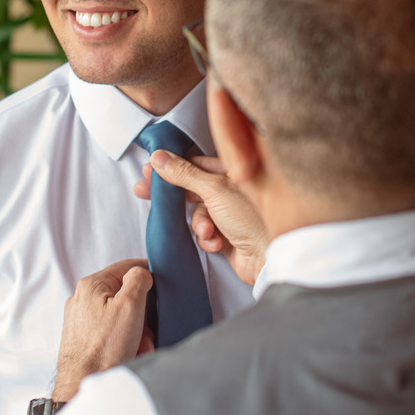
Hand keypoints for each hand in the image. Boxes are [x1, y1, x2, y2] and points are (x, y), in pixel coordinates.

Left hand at [52, 259, 153, 402]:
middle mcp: (81, 299)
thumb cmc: (105, 348)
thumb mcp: (130, 305)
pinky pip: (111, 331)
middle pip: (124, 294)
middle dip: (141, 313)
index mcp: (91, 285)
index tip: (162, 281)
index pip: (125, 267)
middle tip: (147, 331)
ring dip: (135, 330)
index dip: (147, 272)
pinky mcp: (82, 337)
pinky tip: (129, 353)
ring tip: (138, 348)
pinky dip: (124, 340)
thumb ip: (138, 279)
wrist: (82, 385)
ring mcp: (80, 319)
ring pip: (119, 315)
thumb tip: (142, 273)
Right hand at [134, 152, 267, 285]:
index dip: (172, 166)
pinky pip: (205, 233)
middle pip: (193, 187)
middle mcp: (232, 190)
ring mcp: (229, 213)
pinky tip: (218, 243)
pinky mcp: (227, 236)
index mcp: (234, 171)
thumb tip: (159, 157)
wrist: (270, 257)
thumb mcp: (215, 189)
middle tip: (144, 192)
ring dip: (200, 223)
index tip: (149, 170)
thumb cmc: (252, 217)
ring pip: (197, 213)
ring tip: (209, 231)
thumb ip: (185, 173)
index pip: (196, 162)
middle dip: (174, 195)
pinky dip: (209, 239)